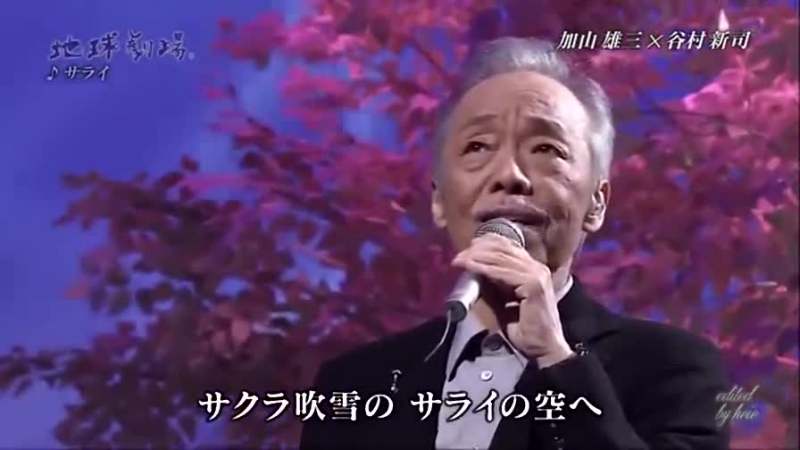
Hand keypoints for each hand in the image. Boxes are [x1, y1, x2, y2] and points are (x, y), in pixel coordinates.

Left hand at [452, 234, 574, 367]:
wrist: (543, 349)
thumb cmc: (525, 330)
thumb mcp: (503, 302)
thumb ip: (493, 285)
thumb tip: (474, 271)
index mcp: (533, 269)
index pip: (508, 247)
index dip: (485, 244)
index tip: (466, 250)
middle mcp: (537, 267)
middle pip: (503, 248)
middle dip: (477, 250)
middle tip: (458, 256)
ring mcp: (537, 274)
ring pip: (501, 258)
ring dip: (477, 257)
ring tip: (460, 260)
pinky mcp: (533, 284)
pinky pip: (502, 272)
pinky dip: (484, 268)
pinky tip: (470, 266)